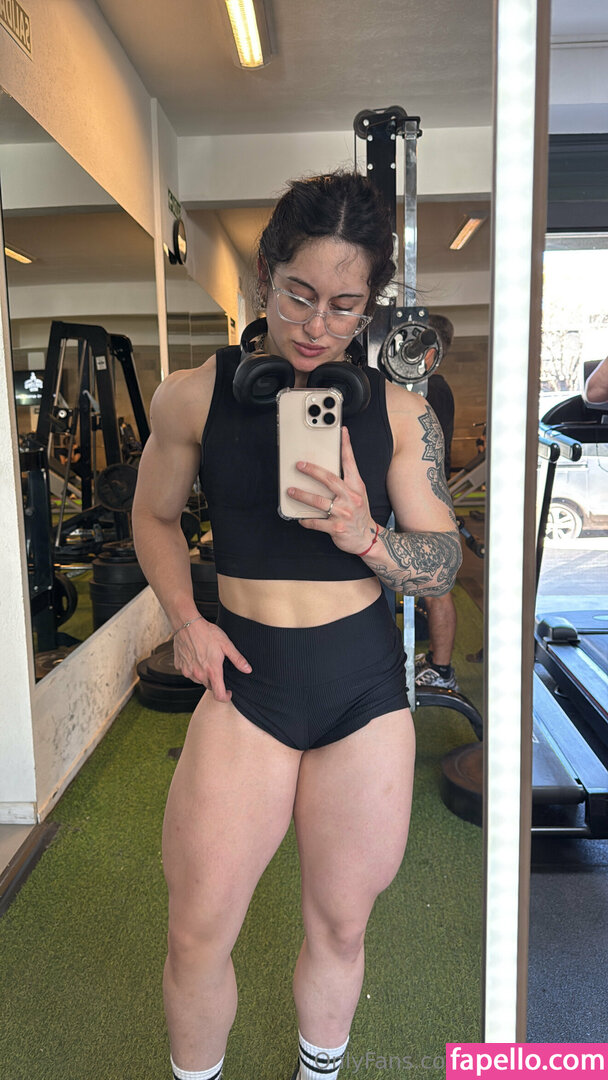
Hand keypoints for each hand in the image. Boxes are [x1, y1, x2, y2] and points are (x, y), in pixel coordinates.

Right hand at [173, 617, 250, 702]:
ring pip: (198, 680)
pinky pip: (188, 672)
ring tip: (206, 659)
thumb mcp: (226, 644)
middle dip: (215, 681)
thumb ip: (237, 659)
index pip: (219, 695)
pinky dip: (193, 668)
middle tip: (217, 666)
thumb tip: (248, 670)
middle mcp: (198, 674)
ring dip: (204, 675)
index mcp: (212, 671)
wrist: (187, 623)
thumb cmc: (208, 633)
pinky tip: (196, 656)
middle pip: (209, 686)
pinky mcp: (180, 666)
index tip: (229, 692)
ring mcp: (187, 671)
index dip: (225, 697)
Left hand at [287, 427, 376, 554]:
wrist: (367, 538)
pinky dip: (306, 520)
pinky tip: (300, 518)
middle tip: (299, 465)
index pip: (350, 463)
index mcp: (356, 486)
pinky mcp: (337, 528)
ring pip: (318, 501)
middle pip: (329, 479)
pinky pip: (316, 522)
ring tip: (291, 490)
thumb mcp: (357, 494)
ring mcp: (344, 513)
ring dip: (302, 495)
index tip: (342, 432)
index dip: (346, 446)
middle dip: (312, 470)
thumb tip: (324, 471)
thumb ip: (345, 482)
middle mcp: (351, 498)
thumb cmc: (359, 513)